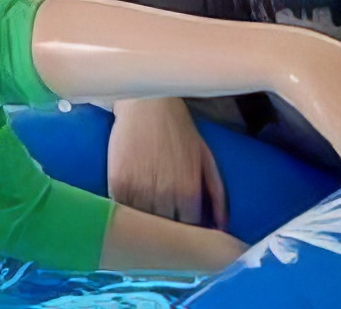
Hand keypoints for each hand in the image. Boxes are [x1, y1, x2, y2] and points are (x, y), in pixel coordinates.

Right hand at [108, 97, 226, 227]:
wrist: (148, 104)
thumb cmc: (180, 130)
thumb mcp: (206, 158)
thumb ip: (216, 193)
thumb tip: (222, 226)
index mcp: (189, 189)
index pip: (191, 231)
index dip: (189, 236)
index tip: (185, 236)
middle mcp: (165, 194)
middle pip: (166, 232)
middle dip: (168, 235)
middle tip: (165, 234)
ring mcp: (139, 191)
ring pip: (142, 227)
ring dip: (145, 230)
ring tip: (147, 228)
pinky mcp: (117, 185)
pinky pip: (121, 215)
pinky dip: (126, 219)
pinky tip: (129, 217)